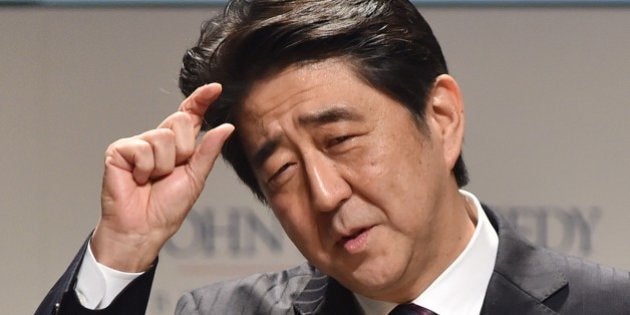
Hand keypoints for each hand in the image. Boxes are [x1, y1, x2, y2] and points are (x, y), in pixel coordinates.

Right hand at [91, 83, 233, 271]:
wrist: (143, 228)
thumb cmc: (167, 207)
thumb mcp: (196, 177)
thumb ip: (208, 151)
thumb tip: (226, 127)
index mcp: (178, 145)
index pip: (190, 115)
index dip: (201, 100)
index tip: (216, 88)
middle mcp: (158, 140)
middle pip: (179, 122)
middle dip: (182, 151)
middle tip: (170, 173)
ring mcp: (137, 144)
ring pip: (162, 137)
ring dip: (163, 165)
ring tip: (152, 180)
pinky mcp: (119, 150)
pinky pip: (141, 148)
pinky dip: (144, 168)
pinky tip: (137, 180)